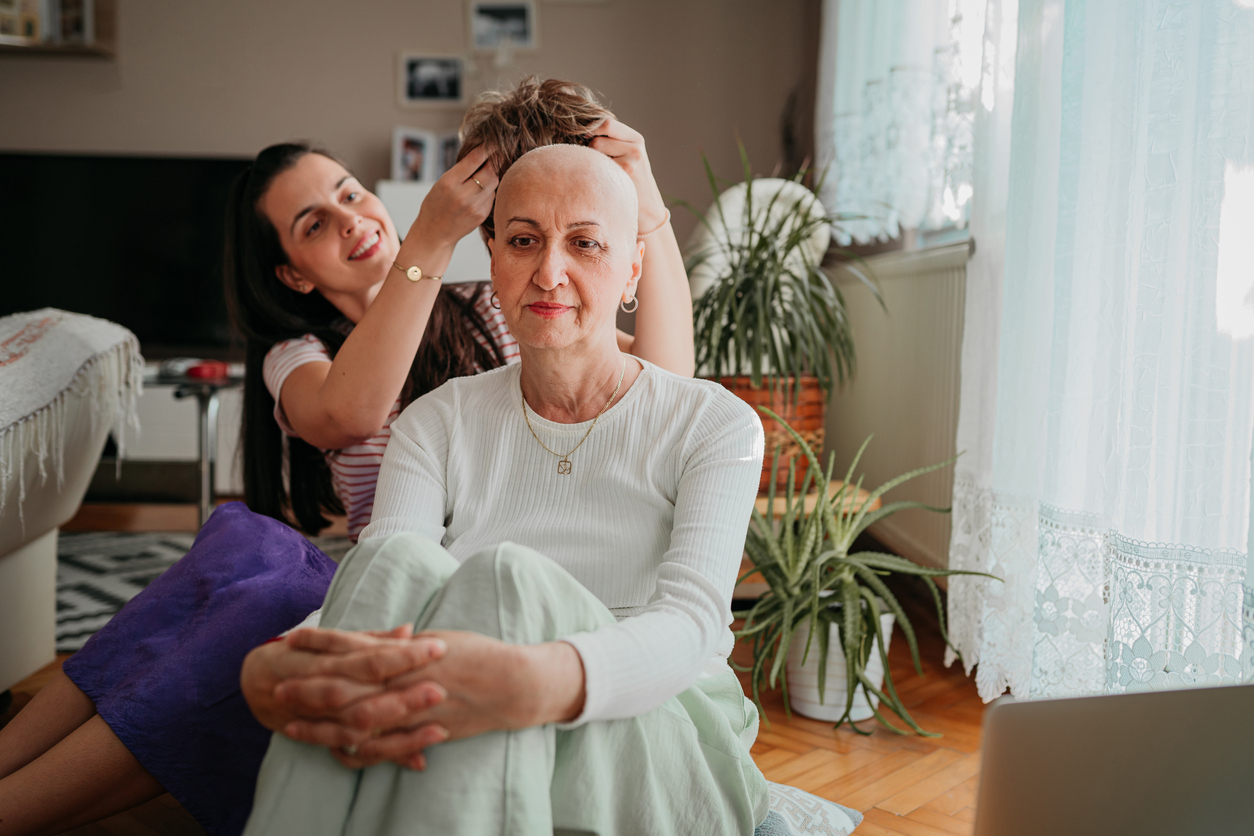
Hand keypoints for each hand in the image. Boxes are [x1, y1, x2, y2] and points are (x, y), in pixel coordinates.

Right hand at [240, 625, 445, 738]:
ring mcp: (321, 718)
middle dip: (403, 695)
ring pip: (359, 728)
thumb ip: (373, 638)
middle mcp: (323, 688)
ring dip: (399, 731)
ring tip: (438, 729)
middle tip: (440, 690)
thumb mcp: (334, 640)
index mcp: (329, 658)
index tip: (439, 648)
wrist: (261, 683)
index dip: (404, 654)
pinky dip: (385, 757)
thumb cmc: (307, 654)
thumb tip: (410, 629)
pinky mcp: (324, 740)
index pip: (371, 656)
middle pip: (365, 694)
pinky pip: (352, 753)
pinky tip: (418, 759)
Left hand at [280, 631, 584, 770]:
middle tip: (276, 687)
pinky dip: (356, 751)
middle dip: (310, 688)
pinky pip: (383, 747)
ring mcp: (413, 711)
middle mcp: (407, 681)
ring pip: (358, 721)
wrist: (514, 684)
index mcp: (408, 653)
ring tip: (291, 725)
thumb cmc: (476, 655)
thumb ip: (399, 646)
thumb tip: (370, 640)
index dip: (321, 646)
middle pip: (348, 687)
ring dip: (322, 724)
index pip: (354, 648)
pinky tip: (333, 751)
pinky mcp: (423, 733)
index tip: (292, 641)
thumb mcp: (434, 640)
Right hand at [406, 145, 498, 249]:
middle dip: (492, 163)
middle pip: (489, 172)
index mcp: (449, 183)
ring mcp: (473, 207)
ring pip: (494, 184)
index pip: (474, 160)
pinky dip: (489, 191)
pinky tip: (480, 193)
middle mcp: (462, 195)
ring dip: (492, 177)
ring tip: (483, 177)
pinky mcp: (481, 216)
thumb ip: (461, 171)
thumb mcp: (441, 183)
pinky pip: (492, 196)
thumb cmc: (436, 204)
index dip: (486, 149)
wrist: (434, 233)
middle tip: (492, 158)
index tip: (492, 142)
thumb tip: (482, 154)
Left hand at [586, 119, 667, 231]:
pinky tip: (601, 183)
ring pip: (594, 154)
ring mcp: (630, 163)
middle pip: (597, 139)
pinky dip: (593, 175)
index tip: (582, 137)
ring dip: (591, 162)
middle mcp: (635, 149)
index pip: (607, 124)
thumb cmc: (633, 181)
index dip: (591, 128)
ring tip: (601, 174)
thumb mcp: (631, 155)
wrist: (649, 209)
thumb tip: (583, 131)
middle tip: (597, 164)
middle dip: (590, 149)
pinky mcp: (622, 177)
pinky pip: (596, 169)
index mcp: (636, 139)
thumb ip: (614, 141)